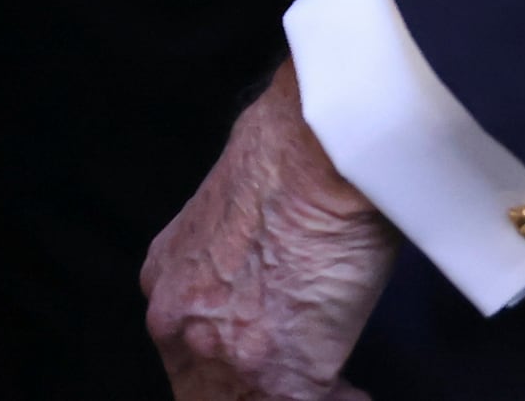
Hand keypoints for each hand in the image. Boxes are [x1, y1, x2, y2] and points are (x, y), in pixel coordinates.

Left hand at [147, 61, 397, 400]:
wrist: (320, 147)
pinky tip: (356, 392)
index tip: (263, 369)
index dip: (233, 368)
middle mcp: (181, 323)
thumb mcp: (229, 213)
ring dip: (303, 397)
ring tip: (338, 391)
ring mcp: (226, 353)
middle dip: (259, 394)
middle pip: (211, 394)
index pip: (192, 354)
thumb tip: (261, 277)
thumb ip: (228, 264)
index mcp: (168, 281)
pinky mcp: (280, 376)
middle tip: (305, 389)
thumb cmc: (291, 152)